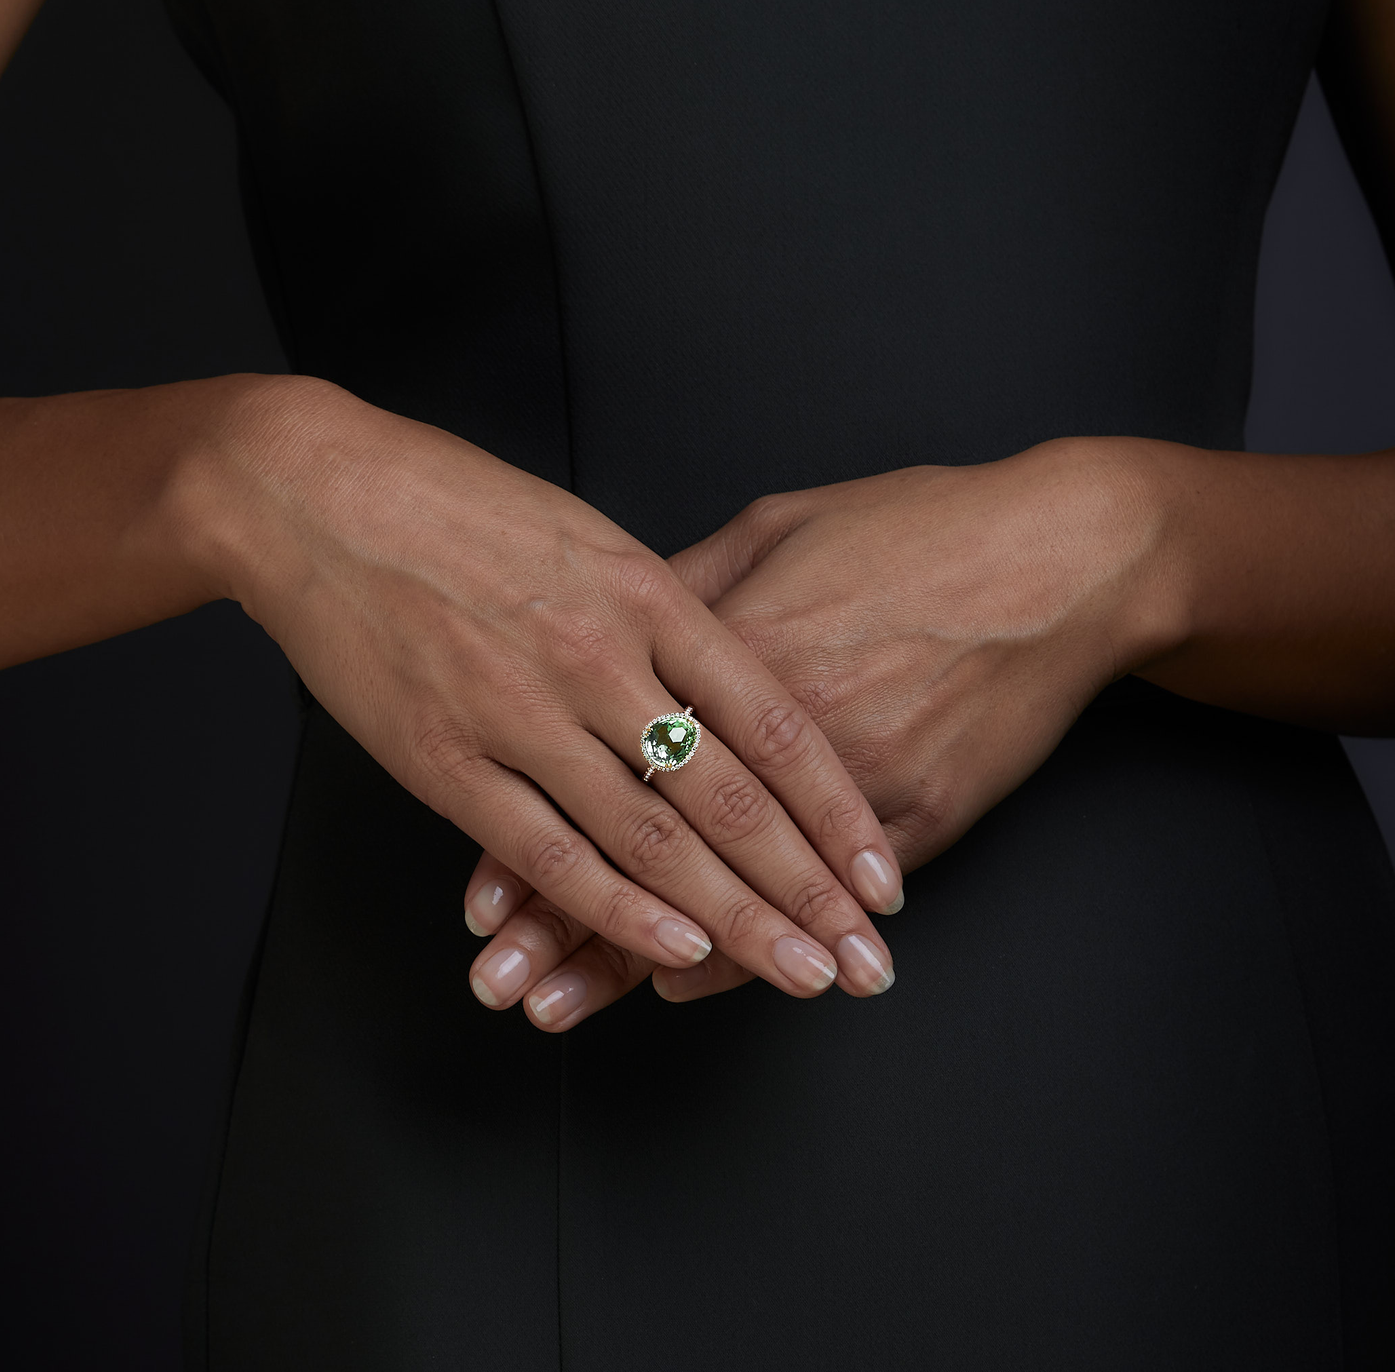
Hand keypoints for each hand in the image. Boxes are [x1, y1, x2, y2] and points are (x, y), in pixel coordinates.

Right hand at [178, 377, 899, 1015]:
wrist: (317, 494)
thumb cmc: (459, 504)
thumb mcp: (592, 536)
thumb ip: (665, 614)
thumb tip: (730, 682)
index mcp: (647, 594)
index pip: (775, 723)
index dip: (837, 810)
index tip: (881, 872)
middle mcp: (598, 658)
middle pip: (730, 795)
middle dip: (809, 889)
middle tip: (866, 959)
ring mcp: (521, 712)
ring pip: (652, 838)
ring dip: (734, 920)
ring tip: (800, 975)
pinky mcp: (446, 759)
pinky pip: (549, 851)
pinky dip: (615, 909)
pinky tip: (673, 952)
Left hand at [466, 436, 1183, 1017]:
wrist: (1055, 555)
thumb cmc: (913, 529)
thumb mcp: (776, 535)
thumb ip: (680, 594)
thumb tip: (612, 641)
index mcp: (716, 642)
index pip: (597, 757)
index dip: (533, 829)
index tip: (482, 894)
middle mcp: (764, 720)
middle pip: (639, 833)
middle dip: (559, 918)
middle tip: (498, 978)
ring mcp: (838, 775)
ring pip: (715, 885)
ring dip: (630, 959)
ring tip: (558, 1009)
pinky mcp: (910, 813)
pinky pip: (805, 903)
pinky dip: (743, 954)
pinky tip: (683, 991)